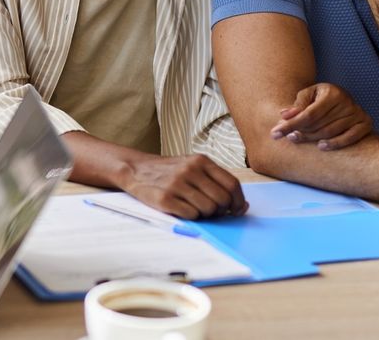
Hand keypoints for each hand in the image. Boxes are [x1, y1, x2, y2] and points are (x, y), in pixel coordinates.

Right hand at [121, 154, 247, 218]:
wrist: (136, 169)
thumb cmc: (170, 172)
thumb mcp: (193, 167)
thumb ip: (216, 182)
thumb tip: (242, 206)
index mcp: (201, 160)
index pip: (232, 184)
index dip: (238, 201)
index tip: (236, 209)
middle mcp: (190, 170)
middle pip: (222, 200)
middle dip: (221, 210)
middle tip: (212, 211)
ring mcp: (177, 184)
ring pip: (208, 209)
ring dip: (205, 214)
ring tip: (195, 208)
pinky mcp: (165, 198)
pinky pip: (191, 215)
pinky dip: (191, 217)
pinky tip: (183, 209)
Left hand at [268, 82, 372, 149]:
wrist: (344, 99)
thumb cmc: (321, 98)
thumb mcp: (308, 95)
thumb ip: (297, 105)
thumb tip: (284, 115)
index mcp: (332, 93)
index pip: (308, 114)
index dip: (291, 125)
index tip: (275, 133)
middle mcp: (347, 102)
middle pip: (318, 125)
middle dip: (300, 132)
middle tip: (287, 137)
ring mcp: (357, 114)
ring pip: (330, 133)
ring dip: (312, 139)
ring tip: (298, 139)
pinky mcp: (365, 124)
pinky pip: (350, 138)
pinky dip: (335, 144)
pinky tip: (321, 146)